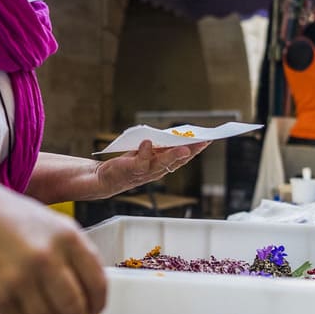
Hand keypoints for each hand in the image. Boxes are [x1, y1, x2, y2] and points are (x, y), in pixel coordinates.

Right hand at [0, 185, 107, 313]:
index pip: (97, 283)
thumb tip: (92, 297)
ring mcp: (18, 280)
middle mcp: (45, 259)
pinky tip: (27, 307)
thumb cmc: (14, 220)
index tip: (96, 309)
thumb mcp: (56, 226)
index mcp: (67, 238)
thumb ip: (76, 257)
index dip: (99, 303)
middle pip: (74, 308)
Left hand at [93, 139, 209, 198]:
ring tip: (183, 147)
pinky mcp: (132, 170)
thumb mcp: (147, 153)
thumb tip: (173, 135)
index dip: (196, 149)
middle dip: (191, 151)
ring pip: (162, 163)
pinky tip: (147, 142)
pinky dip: (144, 152)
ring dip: (173, 155)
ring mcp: (146, 171)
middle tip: (203, 142)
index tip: (208, 139)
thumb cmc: (128, 165)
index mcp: (163, 165)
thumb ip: (159, 147)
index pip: (183, 157)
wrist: (106, 178)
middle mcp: (157, 170)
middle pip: (177, 161)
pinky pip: (141, 161)